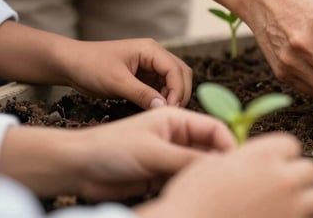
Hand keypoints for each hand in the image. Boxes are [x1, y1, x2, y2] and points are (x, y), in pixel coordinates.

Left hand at [2, 107, 235, 199]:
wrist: (77, 168)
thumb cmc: (110, 148)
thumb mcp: (153, 152)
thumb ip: (187, 159)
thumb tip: (219, 165)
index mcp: (176, 118)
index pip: (214, 127)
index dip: (228, 143)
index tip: (235, 163)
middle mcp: (177, 136)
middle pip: (210, 148)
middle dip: (219, 161)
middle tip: (228, 180)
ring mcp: (169, 156)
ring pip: (198, 166)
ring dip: (204, 176)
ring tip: (211, 189)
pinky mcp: (160, 175)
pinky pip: (184, 180)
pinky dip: (190, 187)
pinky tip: (193, 194)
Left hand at [58, 38, 192, 108]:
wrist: (69, 64)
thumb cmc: (89, 66)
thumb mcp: (115, 81)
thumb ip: (141, 94)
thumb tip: (163, 107)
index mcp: (151, 50)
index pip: (176, 70)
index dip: (177, 90)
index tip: (170, 109)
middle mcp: (155, 55)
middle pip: (181, 74)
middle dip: (180, 93)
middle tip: (171, 113)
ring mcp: (150, 66)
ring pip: (174, 81)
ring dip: (173, 96)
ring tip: (163, 112)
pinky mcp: (144, 77)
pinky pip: (161, 87)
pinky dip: (162, 98)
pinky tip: (155, 109)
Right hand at [136, 133, 312, 217]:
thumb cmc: (191, 200)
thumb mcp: (210, 164)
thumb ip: (240, 158)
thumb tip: (247, 159)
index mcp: (262, 155)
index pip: (291, 144)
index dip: (282, 154)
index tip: (273, 163)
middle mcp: (281, 178)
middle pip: (309, 169)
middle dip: (298, 176)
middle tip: (282, 185)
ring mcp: (289, 206)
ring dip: (305, 199)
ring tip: (286, 205)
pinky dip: (296, 217)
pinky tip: (279, 217)